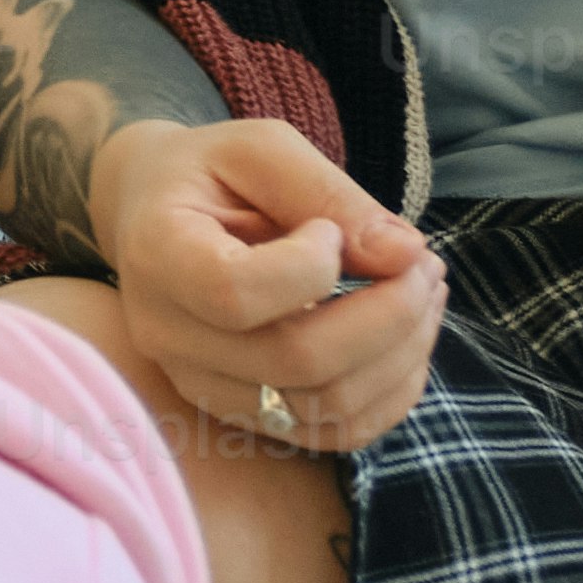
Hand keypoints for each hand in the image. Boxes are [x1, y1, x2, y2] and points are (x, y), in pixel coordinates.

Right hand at [79, 112, 441, 455]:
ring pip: (325, 408)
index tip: (330, 230)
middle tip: (424, 262)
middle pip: (296, 361)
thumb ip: (328, 193)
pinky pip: (333, 433)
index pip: (235, 293)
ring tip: (425, 291)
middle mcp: (167, 335)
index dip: (311, 268)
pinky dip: (390, 391)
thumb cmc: (212, 171)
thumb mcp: (262, 149)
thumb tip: (405, 254)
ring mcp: (202, 385)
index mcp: (159, 255)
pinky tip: (406, 337)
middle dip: (389, 312)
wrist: (157, 214)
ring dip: (401, 354)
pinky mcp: (242, 413)